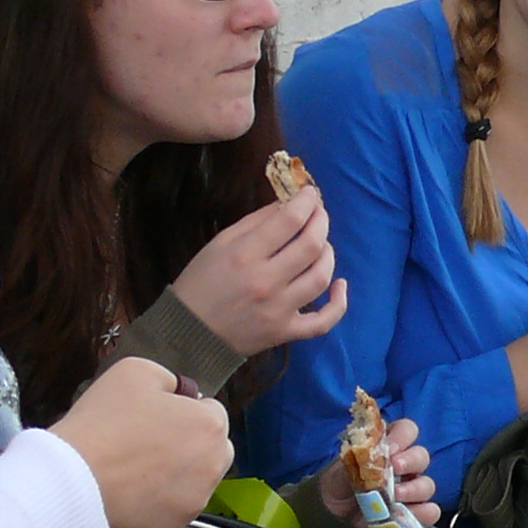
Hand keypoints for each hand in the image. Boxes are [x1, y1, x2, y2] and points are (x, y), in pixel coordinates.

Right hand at [54, 357, 233, 527]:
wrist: (71, 479)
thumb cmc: (101, 424)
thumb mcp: (134, 371)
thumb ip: (168, 379)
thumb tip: (179, 392)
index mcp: (210, 425)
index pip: (212, 411)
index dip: (185, 410)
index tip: (159, 416)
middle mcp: (213, 464)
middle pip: (213, 446)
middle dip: (192, 441)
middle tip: (151, 440)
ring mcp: (198, 496)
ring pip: (199, 477)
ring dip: (181, 470)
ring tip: (140, 465)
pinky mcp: (178, 522)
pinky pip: (179, 503)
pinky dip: (164, 496)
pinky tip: (136, 487)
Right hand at [171, 190, 345, 354]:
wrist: (188, 333)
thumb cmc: (201, 283)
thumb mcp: (220, 243)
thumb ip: (256, 222)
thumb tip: (287, 204)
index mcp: (245, 255)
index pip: (290, 220)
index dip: (307, 201)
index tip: (310, 194)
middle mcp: (265, 281)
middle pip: (311, 245)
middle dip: (321, 221)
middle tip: (319, 214)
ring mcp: (278, 309)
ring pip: (321, 277)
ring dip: (328, 254)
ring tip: (322, 245)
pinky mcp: (285, 332)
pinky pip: (323, 321)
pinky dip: (338, 304)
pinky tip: (340, 285)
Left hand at [318, 412, 440, 527]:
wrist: (330, 512)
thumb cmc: (339, 481)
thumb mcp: (344, 464)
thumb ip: (360, 455)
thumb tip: (376, 452)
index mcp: (391, 446)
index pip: (408, 430)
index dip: (403, 437)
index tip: (390, 449)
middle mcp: (406, 466)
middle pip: (422, 456)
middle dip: (411, 461)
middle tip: (394, 469)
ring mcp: (411, 490)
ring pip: (428, 485)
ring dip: (414, 489)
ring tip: (395, 496)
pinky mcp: (412, 513)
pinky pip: (430, 511)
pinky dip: (423, 512)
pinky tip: (406, 513)